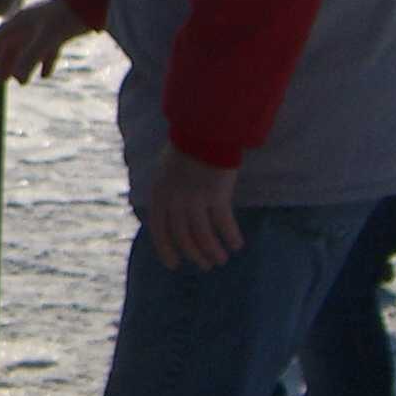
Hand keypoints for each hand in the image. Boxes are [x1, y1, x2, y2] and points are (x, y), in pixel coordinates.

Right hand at [0, 0, 89, 83]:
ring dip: (24, 64)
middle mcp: (30, 23)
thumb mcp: (47, 39)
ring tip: (21, 82)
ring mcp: (45, 26)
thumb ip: (31, 58)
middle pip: (13, 44)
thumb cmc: (66, 16)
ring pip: (28, 48)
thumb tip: (18, 78)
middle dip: (6, 62)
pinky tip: (45, 74)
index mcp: (21, 20)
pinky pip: (47, 49)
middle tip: (1, 79)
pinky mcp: (60, 31)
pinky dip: (44, 62)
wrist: (92, 1)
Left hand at [146, 144, 242, 272]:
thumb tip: (171, 215)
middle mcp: (174, 201)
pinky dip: (230, 237)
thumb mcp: (165, 172)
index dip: (166, 250)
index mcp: (159, 194)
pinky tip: (236, 244)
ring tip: (221, 259)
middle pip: (183, 237)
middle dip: (195, 254)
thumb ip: (167, 194)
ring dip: (213, 251)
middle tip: (206, 264)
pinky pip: (223, 224)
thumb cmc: (187, 149)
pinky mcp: (216, 196)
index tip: (175, 265)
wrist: (203, 131)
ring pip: (203, 236)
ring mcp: (194, 200)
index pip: (159, 230)